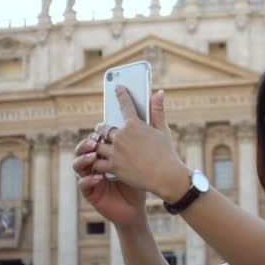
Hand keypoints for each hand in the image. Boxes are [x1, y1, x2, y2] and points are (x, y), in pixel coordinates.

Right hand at [72, 132, 146, 227]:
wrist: (137, 208)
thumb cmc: (137, 184)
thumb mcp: (136, 163)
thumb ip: (133, 148)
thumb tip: (139, 127)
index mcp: (104, 157)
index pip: (94, 142)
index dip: (95, 136)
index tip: (102, 130)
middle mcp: (94, 167)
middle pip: (81, 150)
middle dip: (86, 144)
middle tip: (95, 141)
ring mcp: (90, 180)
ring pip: (77, 165)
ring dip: (84, 159)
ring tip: (94, 156)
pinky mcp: (90, 194)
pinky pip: (83, 185)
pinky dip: (89, 179)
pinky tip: (98, 177)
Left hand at [93, 88, 189, 202]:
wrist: (166, 176)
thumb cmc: (166, 152)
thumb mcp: (163, 130)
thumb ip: (157, 111)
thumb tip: (159, 93)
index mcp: (134, 125)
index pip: (125, 105)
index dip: (121, 95)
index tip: (117, 88)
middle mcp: (122, 136)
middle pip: (104, 128)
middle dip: (102, 128)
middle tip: (102, 129)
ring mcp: (116, 152)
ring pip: (98, 145)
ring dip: (98, 144)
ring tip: (98, 145)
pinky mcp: (113, 167)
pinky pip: (98, 162)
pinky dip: (98, 161)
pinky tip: (99, 160)